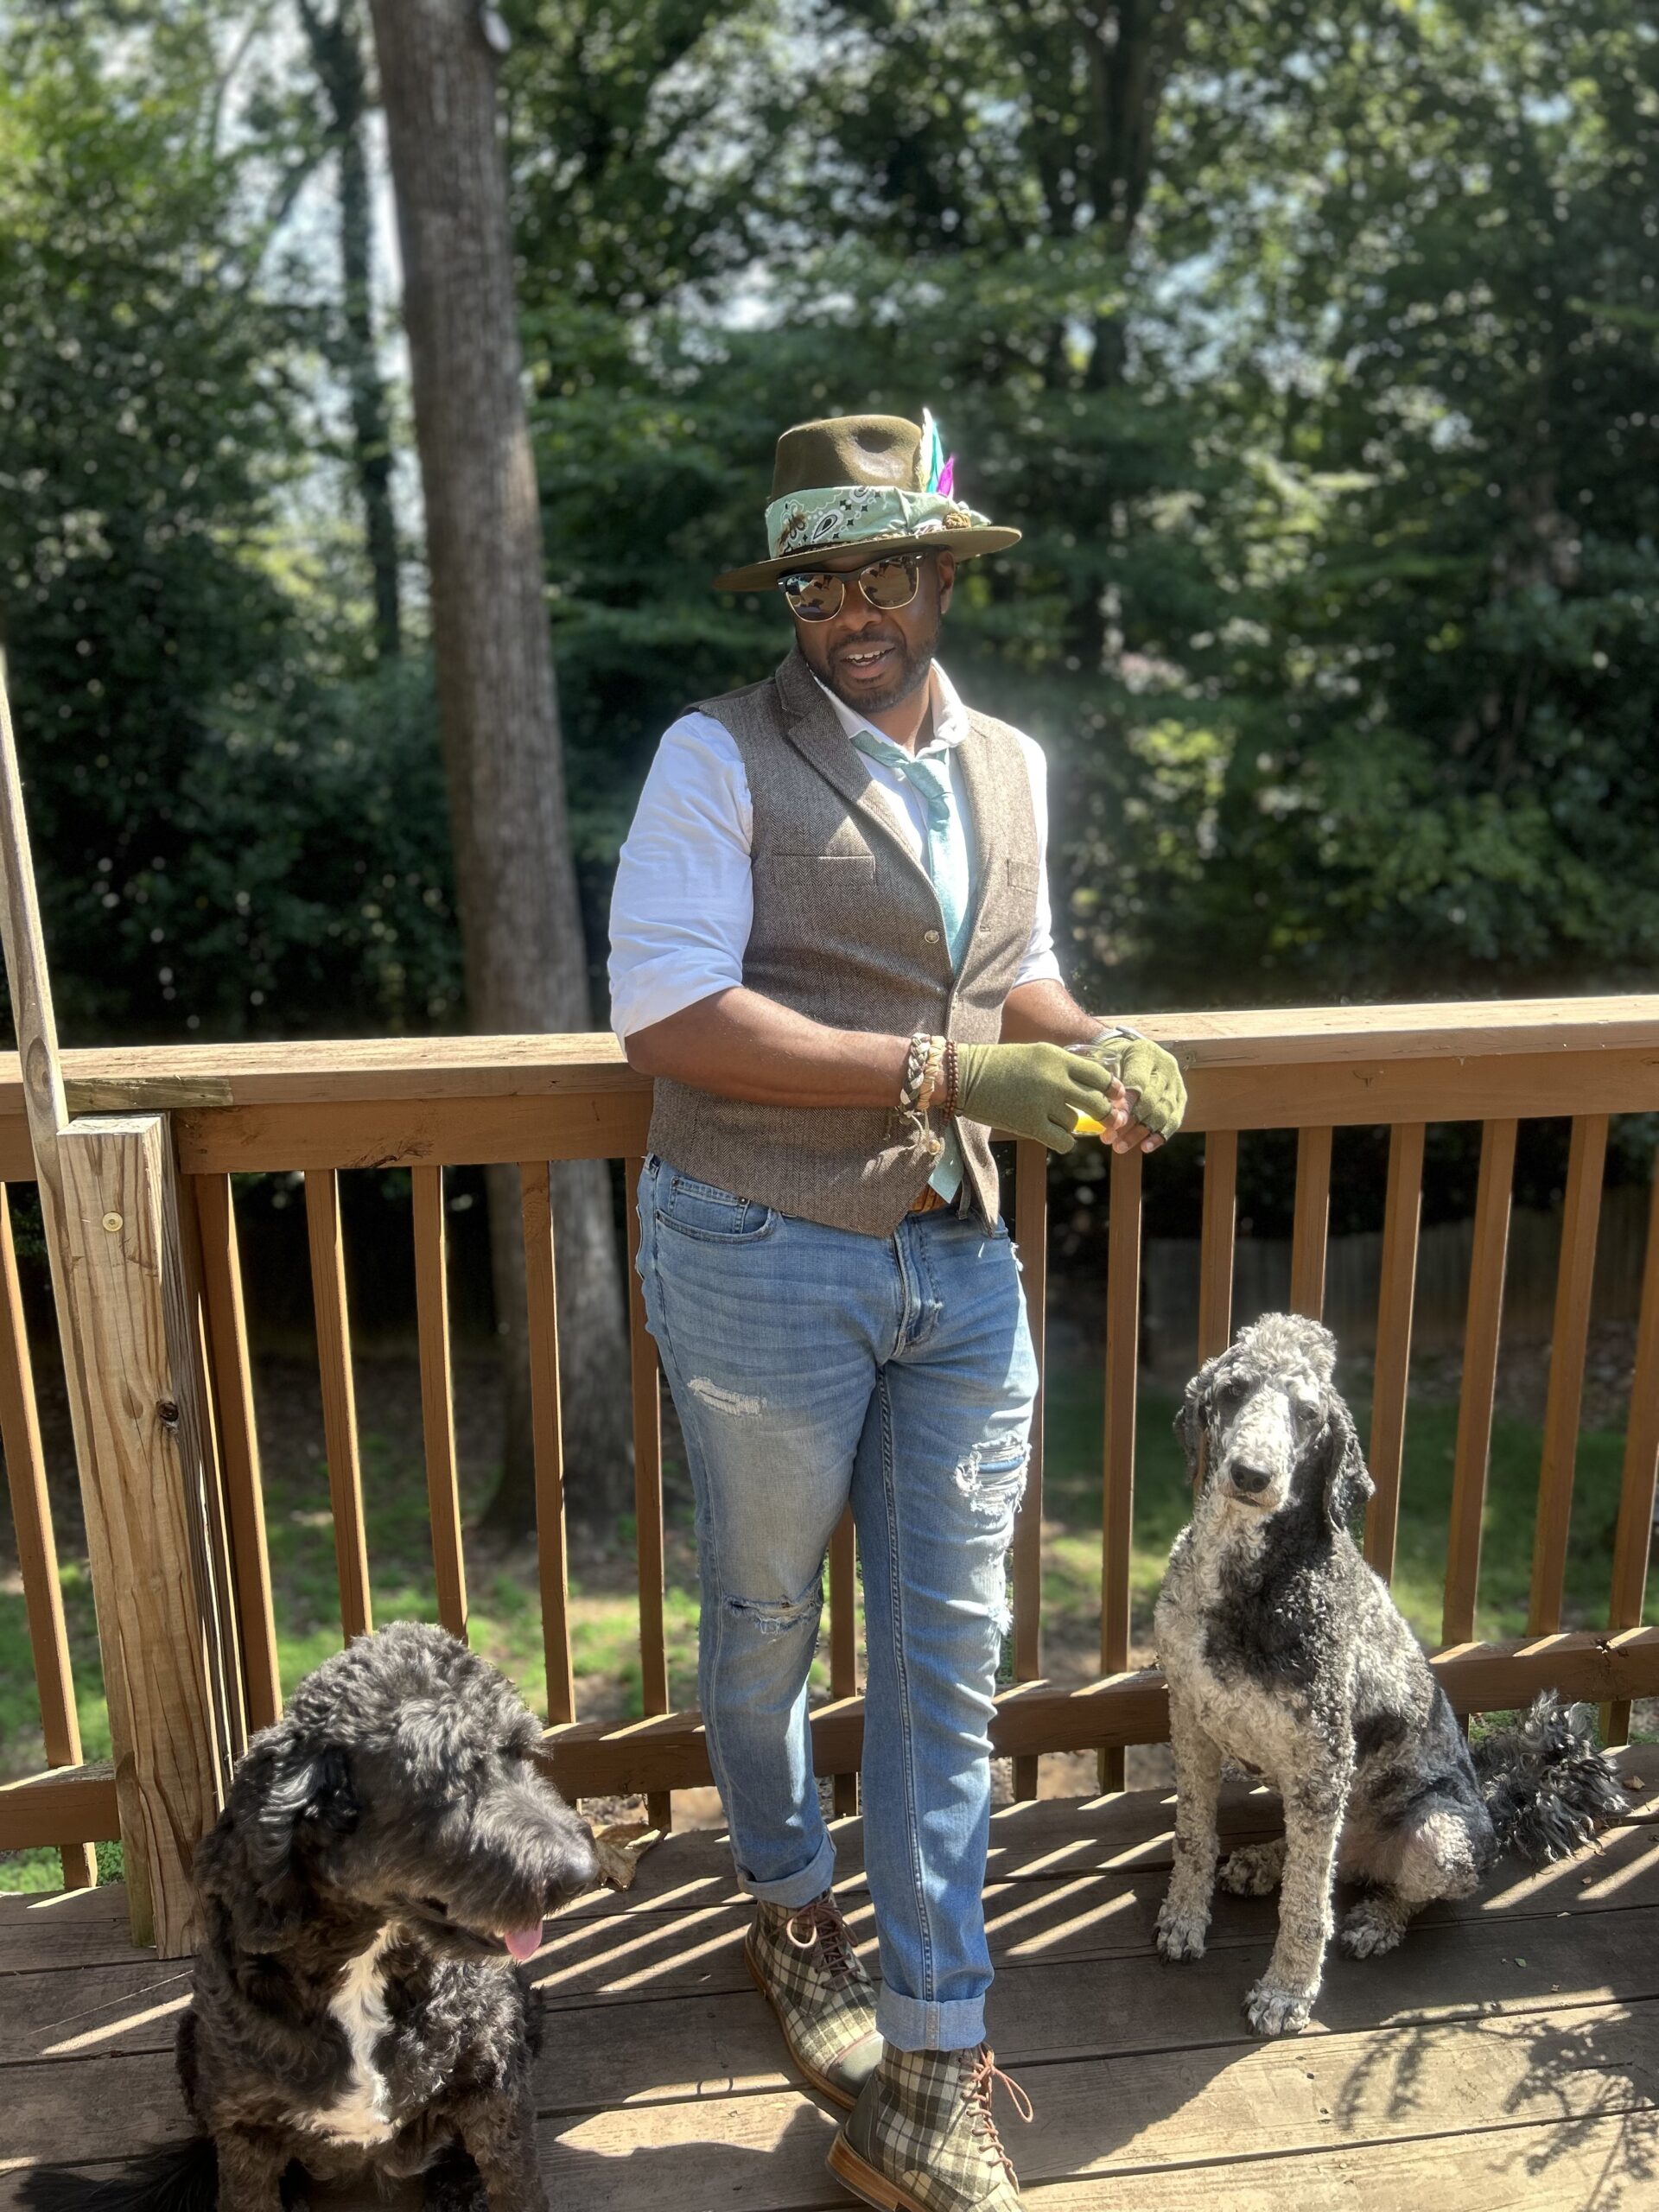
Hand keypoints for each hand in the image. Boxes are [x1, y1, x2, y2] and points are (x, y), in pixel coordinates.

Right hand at [953, 1041, 1121, 1152]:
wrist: (964, 1076)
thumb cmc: (1000, 1065)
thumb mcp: (1036, 1055)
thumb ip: (1063, 1068)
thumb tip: (1094, 1088)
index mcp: (1057, 1057)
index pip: (1099, 1076)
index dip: (1111, 1089)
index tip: (1114, 1097)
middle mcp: (1055, 1078)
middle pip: (1097, 1102)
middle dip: (1105, 1114)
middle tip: (1106, 1120)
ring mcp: (1043, 1102)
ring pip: (1076, 1123)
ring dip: (1070, 1125)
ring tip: (1053, 1120)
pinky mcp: (1030, 1124)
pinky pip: (1063, 1141)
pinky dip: (1063, 1142)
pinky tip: (1054, 1136)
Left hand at [1076, 1032, 1186, 1147]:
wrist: (1133, 1050)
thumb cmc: (1114, 1057)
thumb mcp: (1108, 1060)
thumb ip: (1108, 1084)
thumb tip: (1104, 1112)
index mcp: (1145, 1053)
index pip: (1138, 1082)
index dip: (1127, 1104)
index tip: (1112, 1120)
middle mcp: (1165, 1066)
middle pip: (1151, 1101)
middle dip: (1130, 1123)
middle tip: (1109, 1139)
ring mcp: (1176, 1082)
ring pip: (1163, 1113)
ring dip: (1140, 1133)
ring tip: (1120, 1146)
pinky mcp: (1181, 1097)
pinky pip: (1174, 1120)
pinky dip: (1159, 1136)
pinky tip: (1145, 1147)